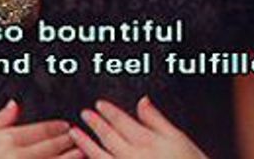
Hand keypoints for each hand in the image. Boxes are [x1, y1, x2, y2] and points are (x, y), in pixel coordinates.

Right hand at [0, 100, 81, 158]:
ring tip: (82, 154)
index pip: (42, 130)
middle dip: (69, 141)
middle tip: (79, 138)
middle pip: (53, 147)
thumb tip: (14, 105)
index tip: (67, 127)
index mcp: (7, 139)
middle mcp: (19, 157)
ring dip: (72, 158)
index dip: (58, 128)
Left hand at [71, 97, 207, 158]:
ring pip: (101, 156)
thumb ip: (157, 119)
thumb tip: (142, 100)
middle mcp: (134, 157)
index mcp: (149, 142)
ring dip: (85, 144)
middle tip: (83, 114)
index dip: (108, 111)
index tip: (98, 104)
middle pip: (108, 137)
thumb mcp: (179, 139)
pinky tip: (86, 157)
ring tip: (74, 133)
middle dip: (94, 124)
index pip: (122, 122)